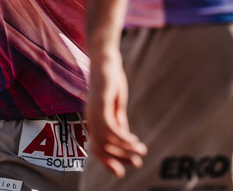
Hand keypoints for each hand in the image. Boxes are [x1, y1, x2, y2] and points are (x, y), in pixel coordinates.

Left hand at [85, 48, 146, 177]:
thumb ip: (119, 121)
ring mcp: (94, 111)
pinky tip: (134, 139)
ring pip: (107, 140)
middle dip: (119, 159)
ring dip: (125, 148)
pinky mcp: (101, 103)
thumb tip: (124, 139)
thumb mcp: (116, 105)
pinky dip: (123, 137)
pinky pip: (111, 128)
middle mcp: (90, 118)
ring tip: (141, 150)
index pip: (96, 147)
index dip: (107, 161)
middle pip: (101, 147)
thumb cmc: (111, 80)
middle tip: (137, 164)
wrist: (106, 59)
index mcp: (93, 120)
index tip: (121, 172)